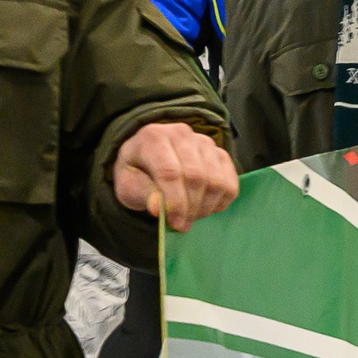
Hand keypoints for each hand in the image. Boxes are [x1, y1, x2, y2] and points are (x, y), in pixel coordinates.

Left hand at [113, 121, 238, 232]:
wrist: (148, 157)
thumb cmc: (137, 172)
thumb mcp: (127, 184)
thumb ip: (142, 194)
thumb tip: (159, 208)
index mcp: (153, 137)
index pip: (170, 172)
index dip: (175, 202)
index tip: (174, 223)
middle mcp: (182, 133)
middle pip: (196, 177)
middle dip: (191, 207)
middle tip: (182, 224)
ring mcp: (204, 142)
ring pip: (216, 181)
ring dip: (205, 206)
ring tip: (190, 216)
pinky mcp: (220, 153)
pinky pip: (230, 183)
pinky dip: (220, 202)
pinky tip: (204, 207)